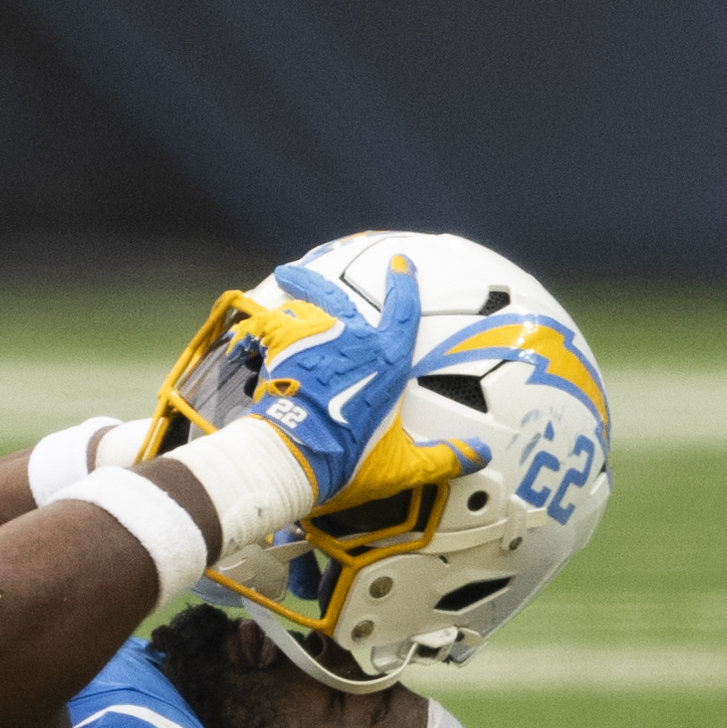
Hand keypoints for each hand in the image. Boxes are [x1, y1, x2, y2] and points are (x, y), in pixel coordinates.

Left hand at [237, 253, 477, 508]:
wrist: (294, 457)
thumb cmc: (348, 460)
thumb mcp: (402, 465)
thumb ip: (443, 457)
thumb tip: (480, 456)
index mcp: (386, 361)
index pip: (402, 313)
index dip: (403, 285)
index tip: (399, 262)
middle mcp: (350, 340)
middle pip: (335, 294)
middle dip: (316, 279)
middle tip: (297, 271)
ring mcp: (312, 338)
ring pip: (299, 308)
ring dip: (287, 302)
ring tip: (270, 301)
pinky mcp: (280, 347)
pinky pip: (265, 325)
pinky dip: (256, 327)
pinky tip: (245, 332)